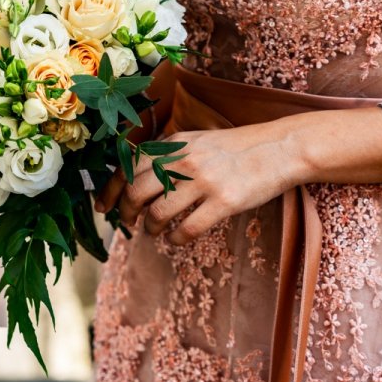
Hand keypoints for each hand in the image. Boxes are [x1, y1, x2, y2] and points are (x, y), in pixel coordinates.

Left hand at [94, 124, 302, 244]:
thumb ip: (168, 156)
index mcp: (174, 144)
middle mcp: (184, 160)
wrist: (279, 149)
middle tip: (128, 223)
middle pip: (136, 192)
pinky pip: (188, 228)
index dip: (110, 190)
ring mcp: (204, 181)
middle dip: (126, 213)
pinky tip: (177, 239)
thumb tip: (135, 181)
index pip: (128, 167)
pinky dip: (176, 239)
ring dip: (151, 228)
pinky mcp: (225, 202)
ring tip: (155, 231)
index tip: (102, 208)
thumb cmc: (235, 149)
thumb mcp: (196, 141)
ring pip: (158, 213)